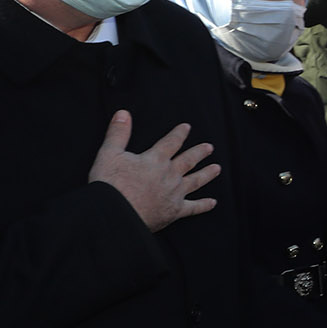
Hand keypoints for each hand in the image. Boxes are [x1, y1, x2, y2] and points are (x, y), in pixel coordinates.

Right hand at [89, 112, 220, 231]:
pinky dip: (204, 205)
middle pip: (188, 160)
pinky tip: (212, 203)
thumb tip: (123, 113)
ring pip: (196, 181)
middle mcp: (169, 175)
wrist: (115, 214)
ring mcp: (174, 193)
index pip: (171, 142)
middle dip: (199, 152)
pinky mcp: (175, 211)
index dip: (179, 134)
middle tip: (209, 147)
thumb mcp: (109, 154)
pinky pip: (194, 207)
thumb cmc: (110, 184)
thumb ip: (118, 133)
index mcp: (155, 160)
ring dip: (207, 174)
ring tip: (217, 168)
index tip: (187, 127)